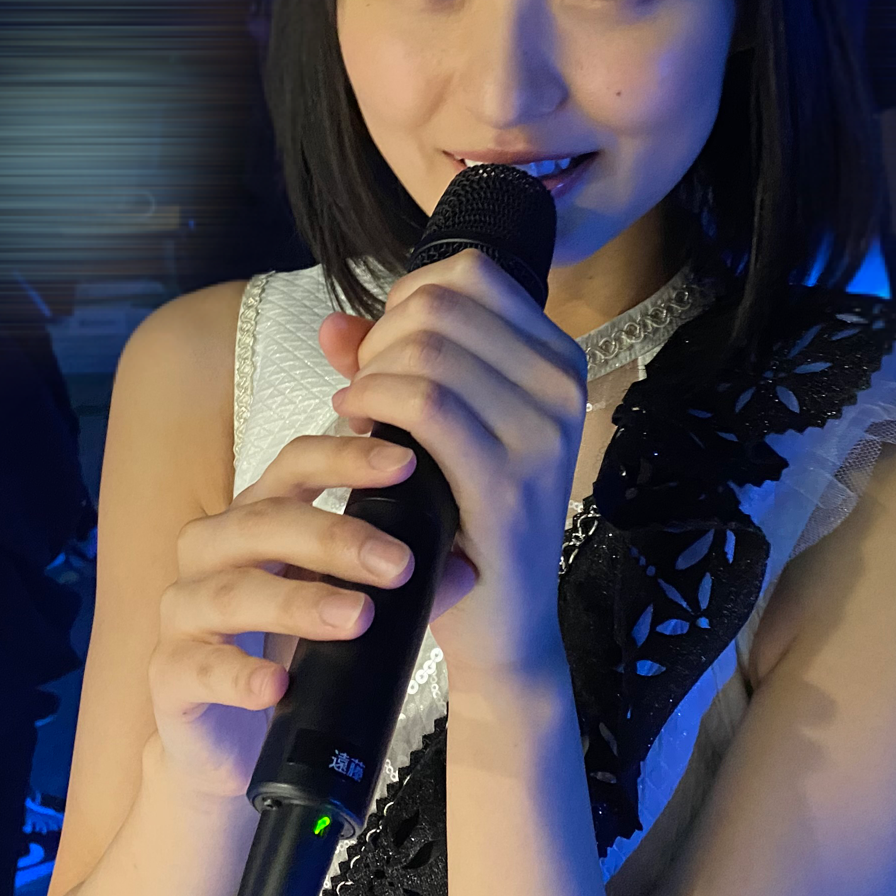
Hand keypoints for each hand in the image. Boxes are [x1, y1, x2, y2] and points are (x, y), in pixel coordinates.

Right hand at [148, 434, 452, 801]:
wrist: (235, 748)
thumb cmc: (295, 659)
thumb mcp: (347, 611)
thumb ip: (395, 583)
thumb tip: (464, 565)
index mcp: (257, 518)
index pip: (294, 464)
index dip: (345, 458)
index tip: (406, 463)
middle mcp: (212, 553)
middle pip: (264, 521)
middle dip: (335, 536)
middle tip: (397, 564)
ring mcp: (184, 612)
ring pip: (233, 591)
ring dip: (298, 602)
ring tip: (358, 618)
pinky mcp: (169, 674)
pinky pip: (197, 666)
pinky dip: (239, 674)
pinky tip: (277, 684)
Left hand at [318, 249, 588, 678]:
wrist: (500, 622)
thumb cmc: (462, 517)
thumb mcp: (435, 428)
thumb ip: (389, 367)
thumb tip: (333, 324)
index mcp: (558, 359)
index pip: (470, 273)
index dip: (406, 297)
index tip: (383, 350)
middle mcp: (562, 385)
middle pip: (441, 304)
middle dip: (381, 340)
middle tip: (363, 390)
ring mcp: (544, 433)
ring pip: (427, 348)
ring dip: (370, 375)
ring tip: (358, 414)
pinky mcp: (508, 481)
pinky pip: (423, 403)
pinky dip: (372, 402)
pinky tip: (354, 426)